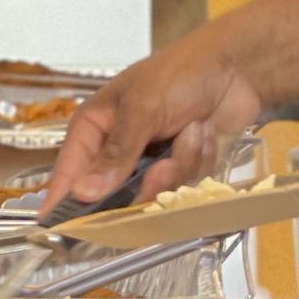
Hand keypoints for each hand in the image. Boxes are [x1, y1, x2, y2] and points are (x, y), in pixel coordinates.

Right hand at [40, 34, 264, 213]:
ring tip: (192, 129)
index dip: (63, 202)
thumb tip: (84, 192)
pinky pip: (186, 184)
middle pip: (117, 194)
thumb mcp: (143, 109)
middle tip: (164, 164)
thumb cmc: (181, 73)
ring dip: (181, 162)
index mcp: (95, 127)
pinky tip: (205, 131)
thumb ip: (116, 154)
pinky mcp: (184, 165)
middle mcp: (120, 147)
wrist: (237, 67)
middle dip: (148, 180)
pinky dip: (200, 157)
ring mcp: (153, 158)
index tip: (61, 230)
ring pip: (158, 191)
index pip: (69, 173)